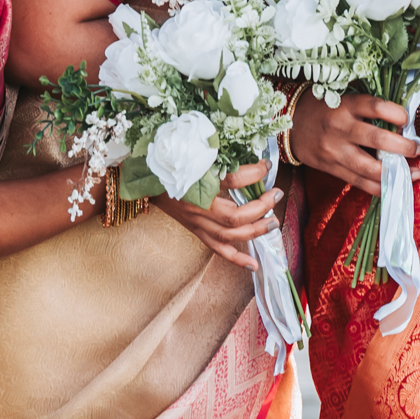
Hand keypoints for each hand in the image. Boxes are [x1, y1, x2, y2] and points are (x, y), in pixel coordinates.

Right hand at [149, 159, 279, 268]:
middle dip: (261, 207)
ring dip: (256, 230)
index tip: (266, 165)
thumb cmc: (169, 163)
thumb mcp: (193, 153)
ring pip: (230, 235)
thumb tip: (250, 155)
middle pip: (235, 216)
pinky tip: (253, 265)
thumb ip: (220, 154)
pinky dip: (236, 259)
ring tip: (273, 222)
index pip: (233, 179)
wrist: (142, 179)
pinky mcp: (195, 231)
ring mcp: (196, 222)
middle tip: (276, 194)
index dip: (254, 173)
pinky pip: (217, 248)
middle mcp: (197, 206)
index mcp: (196, 182)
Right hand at [288, 91, 414, 195]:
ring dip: (396, 172)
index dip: (397, 113)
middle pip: (376, 139)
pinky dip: (380, 187)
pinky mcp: (331, 168)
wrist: (290, 123)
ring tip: (416, 173)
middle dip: (403, 147)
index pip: (375, 106)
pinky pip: (359, 182)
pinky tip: (396, 186)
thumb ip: (368, 109)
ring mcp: (334, 151)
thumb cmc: (325, 108)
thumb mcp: (343, 99)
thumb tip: (403, 125)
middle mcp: (340, 128)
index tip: (408, 119)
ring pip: (369, 167)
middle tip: (418, 150)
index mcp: (345, 105)